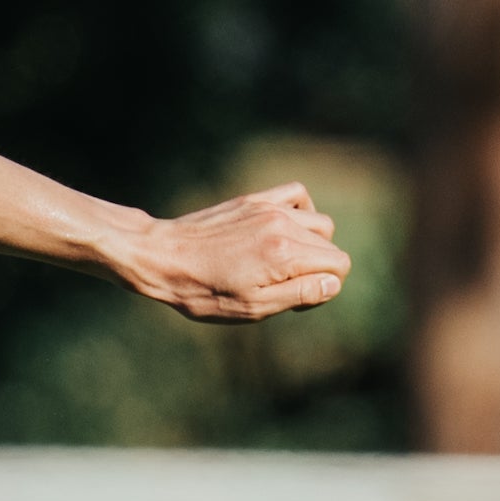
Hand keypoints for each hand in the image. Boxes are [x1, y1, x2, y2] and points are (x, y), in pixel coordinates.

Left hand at [123, 181, 348, 321]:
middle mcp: (282, 225)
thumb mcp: (253, 306)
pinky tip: (284, 230)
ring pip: (320, 223)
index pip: (339, 265)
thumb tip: (332, 283)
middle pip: (330, 245)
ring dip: (312, 244)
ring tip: (283, 262)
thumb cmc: (203, 290)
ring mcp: (268, 208)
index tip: (295, 299)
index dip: (324, 288)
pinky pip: (297, 194)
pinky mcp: (253, 200)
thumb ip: (299, 293)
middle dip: (317, 269)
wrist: (160, 257)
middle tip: (282, 286)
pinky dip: (301, 211)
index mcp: (285, 254)